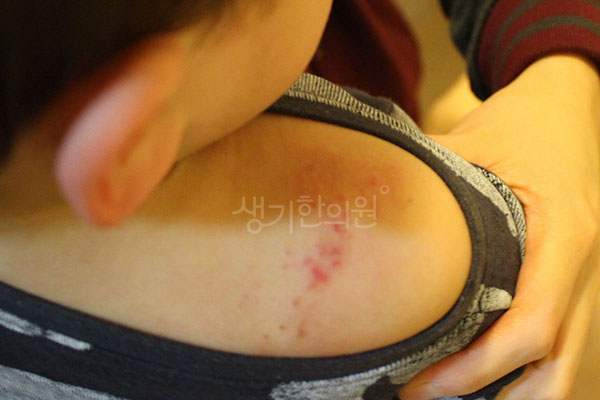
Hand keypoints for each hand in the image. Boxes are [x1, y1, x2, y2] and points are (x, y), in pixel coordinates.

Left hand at [399, 54, 599, 399]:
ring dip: (513, 394)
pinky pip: (559, 342)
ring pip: (564, 364)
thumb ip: (424, 175)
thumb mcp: (471, 141)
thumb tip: (358, 195)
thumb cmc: (520, 122)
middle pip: (556, 365)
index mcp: (561, 236)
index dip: (474, 370)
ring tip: (446, 396)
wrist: (567, 103)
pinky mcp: (572, 280)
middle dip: (490, 394)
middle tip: (421, 398)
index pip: (530, 328)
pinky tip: (477, 373)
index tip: (418, 386)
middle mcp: (581, 268)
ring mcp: (583, 278)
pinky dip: (523, 372)